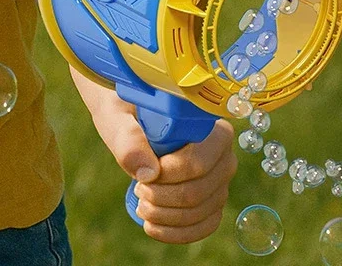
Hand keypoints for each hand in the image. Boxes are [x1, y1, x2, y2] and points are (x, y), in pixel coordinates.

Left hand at [95, 104, 236, 243]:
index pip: (198, 162)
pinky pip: (206, 224)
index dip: (169, 175)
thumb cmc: (126, 109)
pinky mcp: (212, 198)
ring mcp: (221, 179)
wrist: (129, 115)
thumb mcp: (117, 115)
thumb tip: (148, 173)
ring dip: (166, 216)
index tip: (142, 176)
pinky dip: (178, 232)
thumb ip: (128, 138)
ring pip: (202, 211)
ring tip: (142, 205)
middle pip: (200, 191)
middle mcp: (224, 153)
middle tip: (138, 190)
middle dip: (163, 198)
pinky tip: (152, 226)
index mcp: (209, 125)